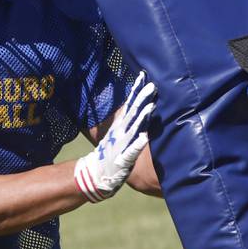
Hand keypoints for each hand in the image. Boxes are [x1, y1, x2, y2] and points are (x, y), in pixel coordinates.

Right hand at [74, 72, 156, 202]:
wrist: (96, 173)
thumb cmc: (110, 152)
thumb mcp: (117, 133)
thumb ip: (126, 120)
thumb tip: (134, 106)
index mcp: (121, 125)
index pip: (130, 104)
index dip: (136, 90)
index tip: (143, 75)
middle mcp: (122, 131)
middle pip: (133, 112)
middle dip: (142, 99)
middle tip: (152, 86)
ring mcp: (122, 144)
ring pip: (134, 128)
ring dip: (142, 117)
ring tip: (151, 107)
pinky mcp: (124, 158)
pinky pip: (132, 150)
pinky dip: (137, 143)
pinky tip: (145, 137)